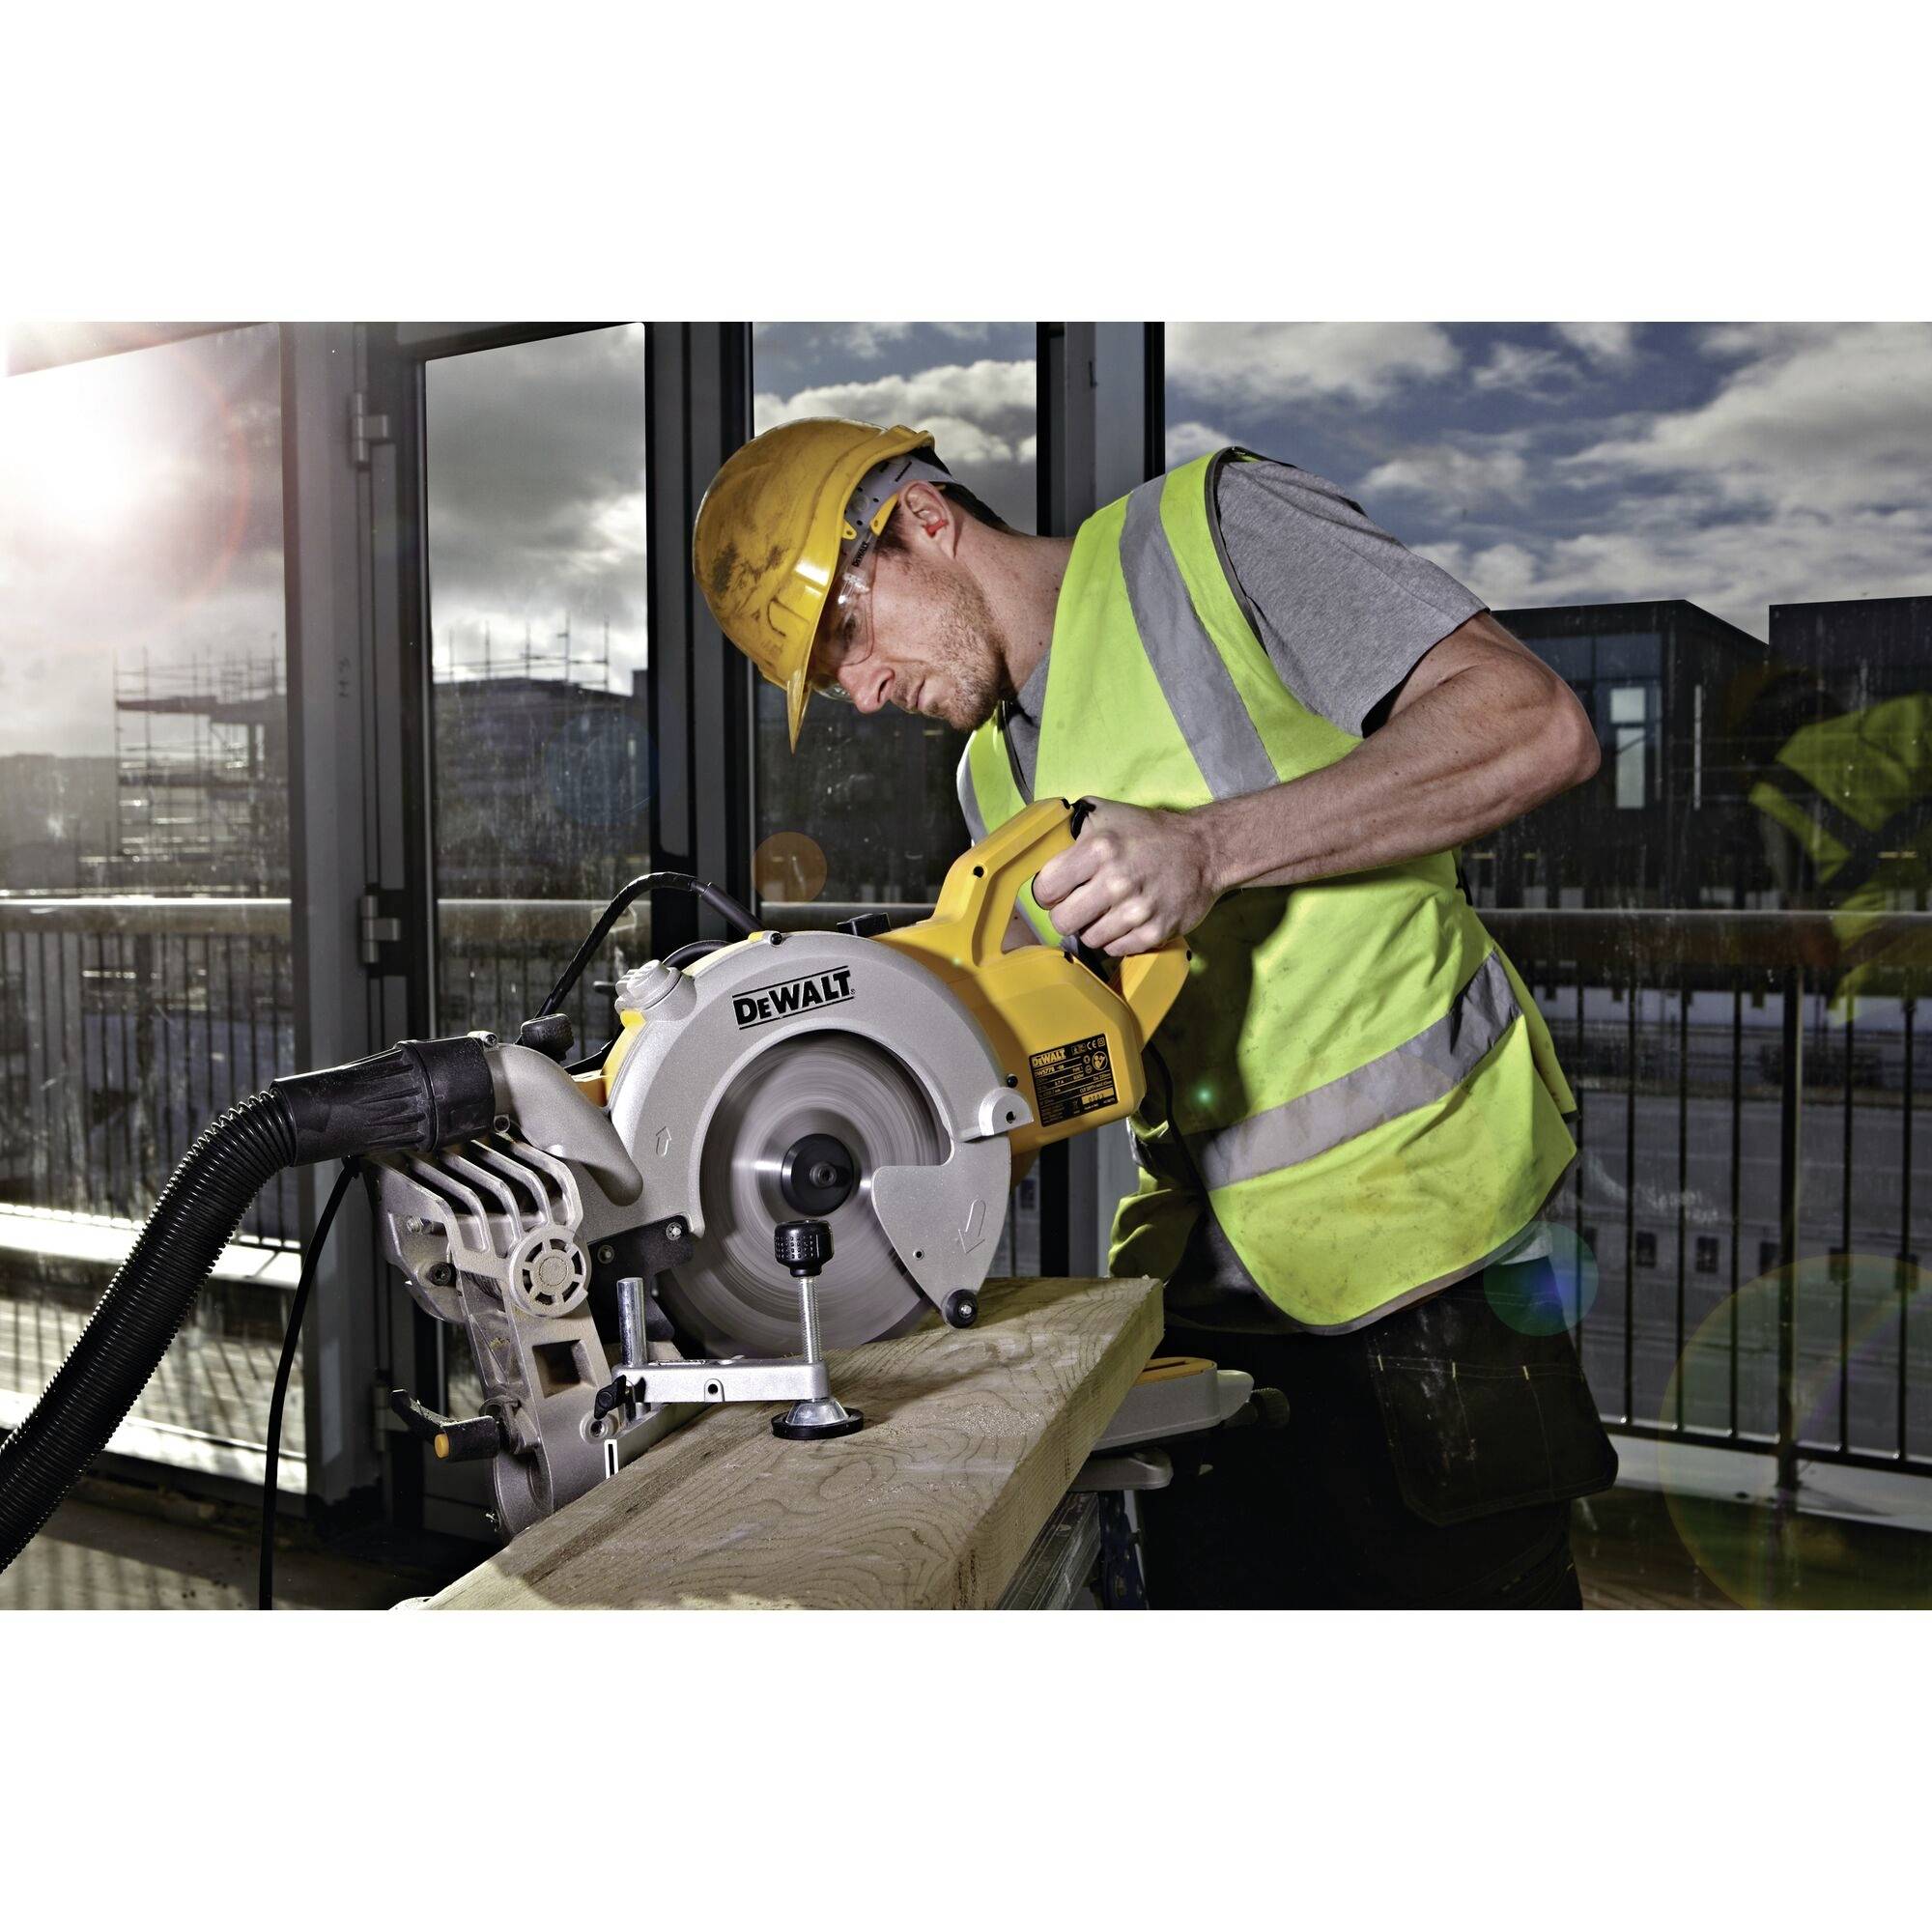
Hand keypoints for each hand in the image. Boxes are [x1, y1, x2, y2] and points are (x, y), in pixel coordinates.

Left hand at [1032, 800, 1220, 955]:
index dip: (1048, 892)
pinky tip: (1125, 920)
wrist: (1204, 850)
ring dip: (1093, 927)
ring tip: (1107, 910)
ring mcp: (1137, 910)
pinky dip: (1116, 938)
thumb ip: (1070, 828)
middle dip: (1066, 914)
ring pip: (1088, 938)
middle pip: (1062, 921)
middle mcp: (1117, 880)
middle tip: (1079, 905)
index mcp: (1099, 848)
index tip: (1058, 891)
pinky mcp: (1154, 932)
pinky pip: (1115, 949)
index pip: (1045, 889)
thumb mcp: (1107, 814)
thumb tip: (1039, 844)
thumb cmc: (1150, 832)